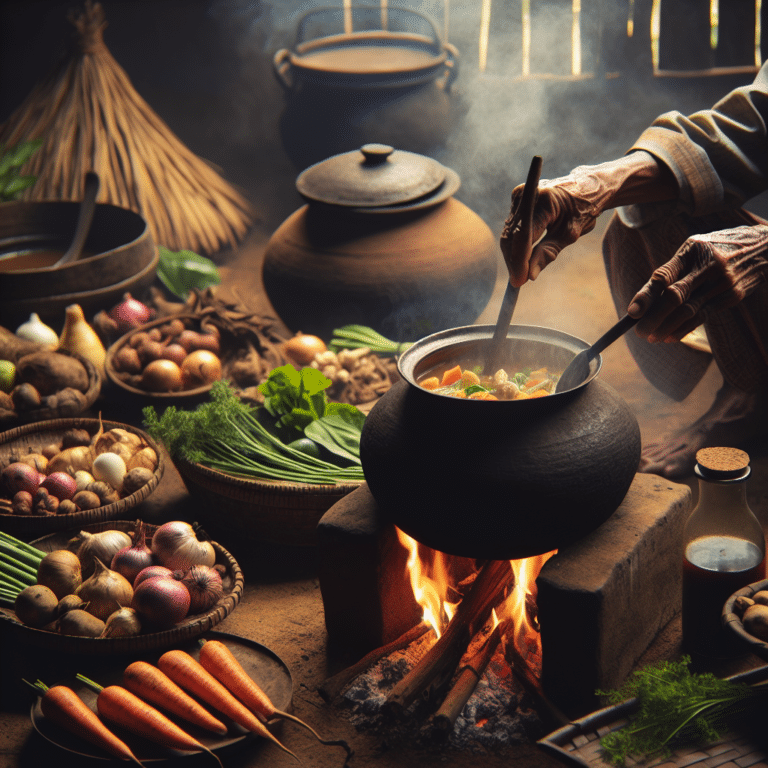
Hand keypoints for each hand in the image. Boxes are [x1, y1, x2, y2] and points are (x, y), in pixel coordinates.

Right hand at [500, 176, 601, 286]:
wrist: (585, 186)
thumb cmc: (583, 209)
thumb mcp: (569, 234)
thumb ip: (548, 253)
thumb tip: (530, 275)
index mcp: (544, 200)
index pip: (524, 236)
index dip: (519, 261)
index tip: (519, 281)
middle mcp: (527, 194)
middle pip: (512, 236)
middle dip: (513, 261)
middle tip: (519, 282)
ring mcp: (519, 195)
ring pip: (509, 234)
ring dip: (512, 256)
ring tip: (520, 274)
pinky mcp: (516, 200)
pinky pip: (512, 228)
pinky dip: (515, 246)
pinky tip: (520, 260)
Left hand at [627, 224, 767, 341]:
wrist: (763, 247)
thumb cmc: (716, 248)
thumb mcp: (694, 249)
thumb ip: (673, 269)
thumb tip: (646, 299)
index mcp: (692, 250)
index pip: (664, 276)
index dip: (646, 296)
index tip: (632, 313)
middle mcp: (707, 266)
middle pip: (675, 297)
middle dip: (654, 317)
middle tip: (639, 332)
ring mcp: (722, 282)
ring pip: (689, 310)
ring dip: (668, 327)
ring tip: (652, 338)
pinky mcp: (733, 295)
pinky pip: (704, 316)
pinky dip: (685, 328)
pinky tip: (671, 337)